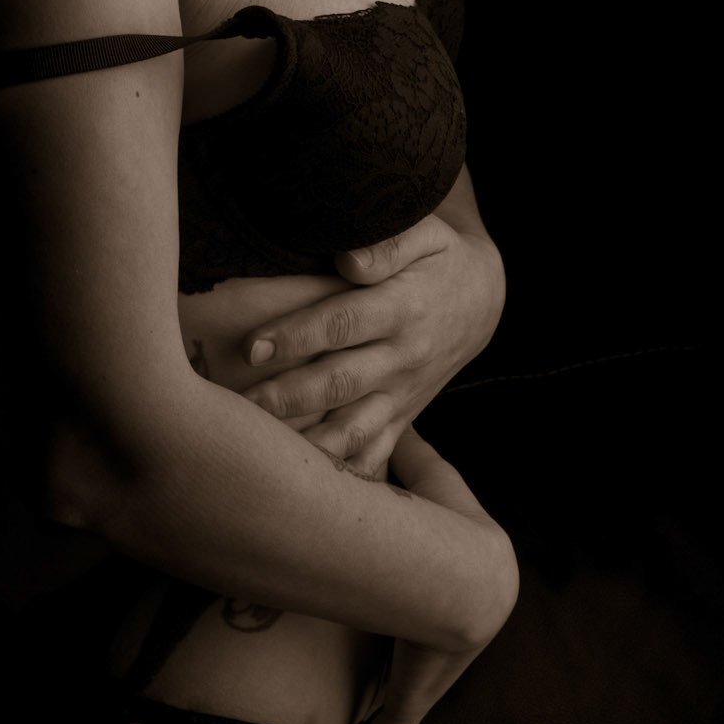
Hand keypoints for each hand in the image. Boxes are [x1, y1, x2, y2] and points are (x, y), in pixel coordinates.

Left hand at [239, 170, 505, 477]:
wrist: (483, 300)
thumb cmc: (440, 259)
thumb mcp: (427, 234)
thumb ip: (389, 244)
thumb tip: (348, 259)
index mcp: (403, 308)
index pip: (343, 324)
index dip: (298, 335)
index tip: (254, 347)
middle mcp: (403, 357)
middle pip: (340, 382)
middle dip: (288, 396)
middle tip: (240, 404)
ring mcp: (402, 393)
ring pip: (353, 428)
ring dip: (308, 443)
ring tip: (261, 453)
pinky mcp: (402, 417)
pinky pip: (374, 453)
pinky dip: (343, 474)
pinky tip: (304, 488)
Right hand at [340, 427, 516, 723]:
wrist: (466, 577)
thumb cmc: (447, 523)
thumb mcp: (427, 482)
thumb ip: (407, 454)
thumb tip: (391, 417)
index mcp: (454, 599)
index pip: (429, 608)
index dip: (415, 612)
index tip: (408, 618)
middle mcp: (444, 645)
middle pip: (412, 669)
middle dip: (396, 684)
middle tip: (364, 696)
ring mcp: (428, 678)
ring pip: (396, 712)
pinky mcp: (410, 700)